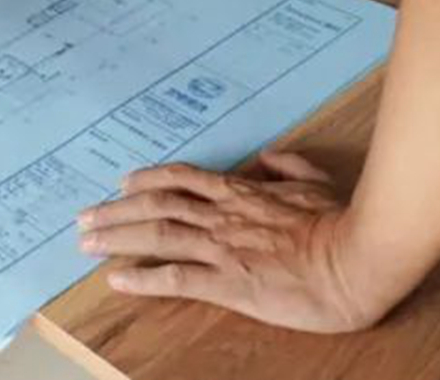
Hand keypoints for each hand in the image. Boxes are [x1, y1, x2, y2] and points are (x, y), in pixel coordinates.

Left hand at [76, 152, 387, 333]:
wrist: (356, 259)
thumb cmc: (340, 223)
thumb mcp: (315, 182)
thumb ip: (288, 166)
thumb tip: (268, 156)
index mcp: (241, 192)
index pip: (182, 179)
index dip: (147, 180)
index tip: (121, 182)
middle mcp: (222, 215)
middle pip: (156, 206)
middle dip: (115, 210)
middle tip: (83, 217)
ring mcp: (222, 248)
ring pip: (157, 235)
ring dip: (117, 237)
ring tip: (85, 243)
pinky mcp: (229, 283)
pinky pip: (177, 278)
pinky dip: (143, 277)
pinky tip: (118, 280)